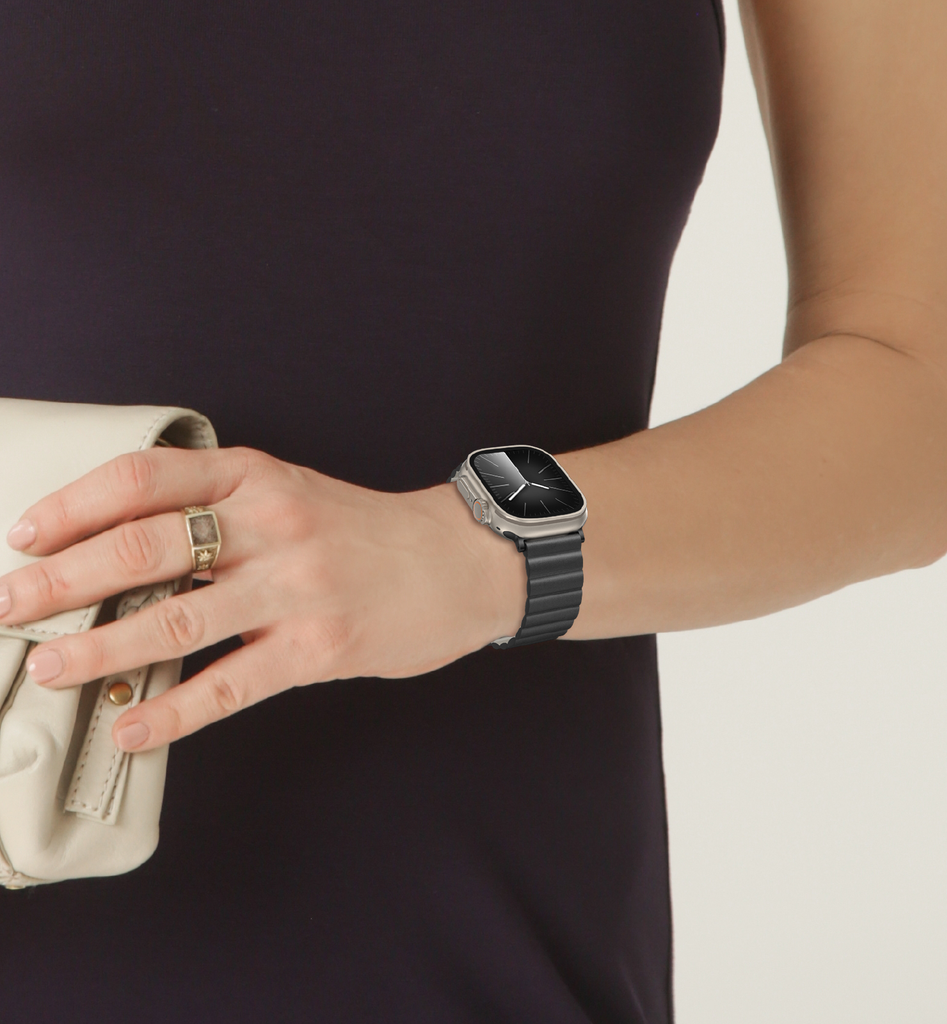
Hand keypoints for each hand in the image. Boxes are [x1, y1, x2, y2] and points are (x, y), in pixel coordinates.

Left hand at [0, 447, 525, 750]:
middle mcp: (273, 525)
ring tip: (51, 668)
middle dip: (63, 580)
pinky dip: (172, 712)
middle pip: (145, 546)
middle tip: (12, 604)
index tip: (27, 535)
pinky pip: (229, 685)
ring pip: (176, 618)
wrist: (459, 562)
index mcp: (259, 477)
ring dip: (100, 648)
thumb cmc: (369, 532)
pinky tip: (133, 727)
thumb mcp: (295, 493)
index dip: (74, 506)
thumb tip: (128, 552)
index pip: (146, 478)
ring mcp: (298, 587)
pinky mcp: (319, 647)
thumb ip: (222, 512)